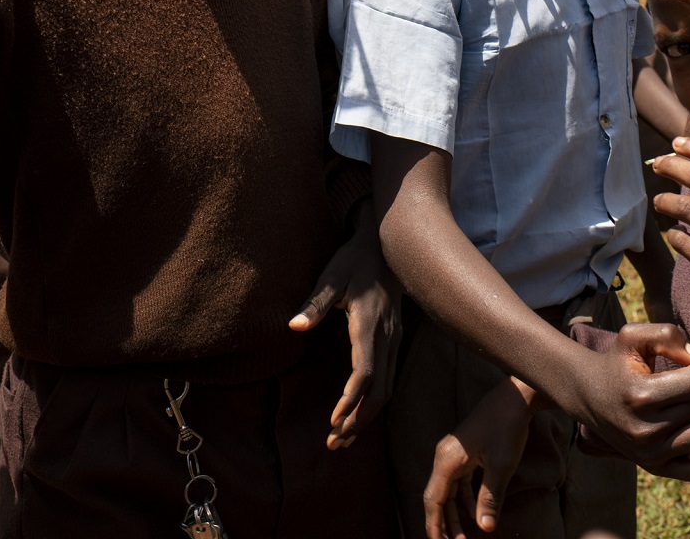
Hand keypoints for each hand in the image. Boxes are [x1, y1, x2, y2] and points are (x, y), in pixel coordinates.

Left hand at [291, 209, 399, 448]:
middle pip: (379, 390)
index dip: (350, 399)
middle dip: (358, 420)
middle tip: (335, 443)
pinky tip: (358, 414)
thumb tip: (294, 326)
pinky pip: (388, 378)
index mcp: (369, 324)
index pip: (365, 371)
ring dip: (366, 416)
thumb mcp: (332, 276)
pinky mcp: (394, 341)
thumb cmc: (353, 261)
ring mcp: (394, 340)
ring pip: (387, 389)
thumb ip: (315, 302)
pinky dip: (374, 401)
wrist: (386, 246)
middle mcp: (387, 337)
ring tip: (343, 438)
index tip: (333, 420)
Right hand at [423, 376, 535, 538]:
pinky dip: (466, 499)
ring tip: (464, 536)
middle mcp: (445, 457)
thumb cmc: (506, 428)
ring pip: (449, 491)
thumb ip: (490, 499)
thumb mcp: (500, 466)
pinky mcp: (466, 452)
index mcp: (446, 460)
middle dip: (444, 523)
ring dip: (456, 514)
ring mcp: (455, 454)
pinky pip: (460, 482)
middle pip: (438, 497)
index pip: (434, 500)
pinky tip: (477, 512)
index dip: (434, 525)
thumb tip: (485, 528)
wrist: (514, 398)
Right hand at [567, 323, 689, 478]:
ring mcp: (650, 454)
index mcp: (641, 395)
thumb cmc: (617, 362)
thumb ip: (668, 335)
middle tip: (685, 388)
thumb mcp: (633, 336)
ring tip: (688, 407)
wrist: (587, 395)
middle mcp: (645, 430)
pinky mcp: (655, 468)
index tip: (683, 368)